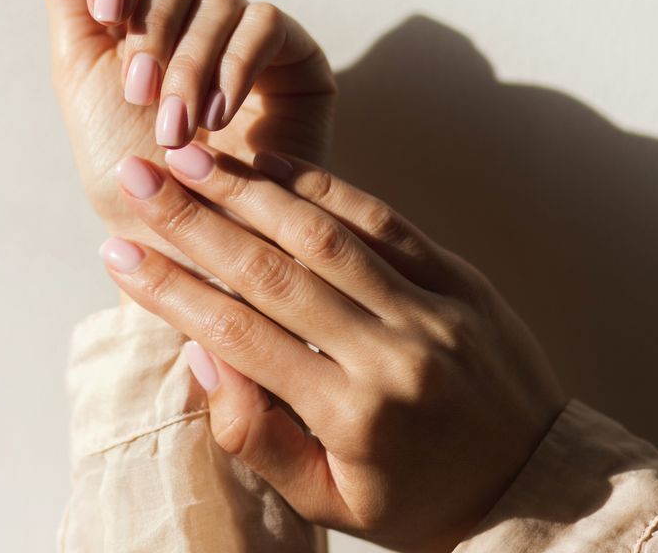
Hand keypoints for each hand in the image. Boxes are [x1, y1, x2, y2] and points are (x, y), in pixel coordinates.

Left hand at [42, 0, 334, 256]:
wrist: (175, 241)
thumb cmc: (124, 166)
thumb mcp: (77, 70)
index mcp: (139, 7)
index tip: (103, 11)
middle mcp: (194, 10)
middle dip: (152, 26)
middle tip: (139, 91)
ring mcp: (246, 32)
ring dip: (189, 63)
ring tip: (175, 129)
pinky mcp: (295, 59)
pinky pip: (266, 24)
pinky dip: (235, 65)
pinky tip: (219, 118)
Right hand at [96, 143, 566, 551]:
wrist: (540, 486)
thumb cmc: (416, 500)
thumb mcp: (328, 501)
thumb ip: (257, 437)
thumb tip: (201, 354)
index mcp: (352, 415)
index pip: (239, 336)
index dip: (170, 290)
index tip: (117, 253)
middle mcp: (391, 353)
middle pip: (270, 270)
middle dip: (193, 219)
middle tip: (135, 177)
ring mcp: (431, 308)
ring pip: (321, 233)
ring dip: (245, 188)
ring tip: (187, 157)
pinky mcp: (458, 276)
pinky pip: (380, 218)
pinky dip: (318, 186)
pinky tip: (266, 162)